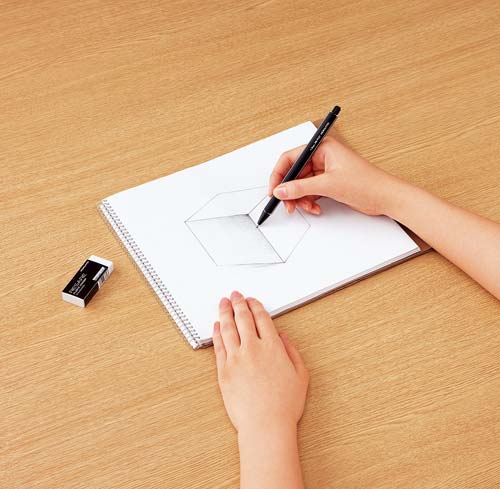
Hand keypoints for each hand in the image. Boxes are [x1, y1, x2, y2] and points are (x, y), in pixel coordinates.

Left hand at [213, 291, 307, 433]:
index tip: (251, 300)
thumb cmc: (285, 405)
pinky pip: (219, 346)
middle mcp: (253, 349)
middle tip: (235, 295)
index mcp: (273, 347)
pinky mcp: (223, 371)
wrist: (265, 425)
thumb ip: (292, 352)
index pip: (262, 318)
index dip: (255, 306)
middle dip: (238, 303)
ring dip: (225, 312)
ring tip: (223, 303)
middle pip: (243, 318)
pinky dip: (217, 333)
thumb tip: (283, 337)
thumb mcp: (300, 375)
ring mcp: (236, 359)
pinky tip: (217, 326)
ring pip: (228, 328)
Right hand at [268, 136, 401, 215]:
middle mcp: (322, 157)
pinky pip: (310, 192)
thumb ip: (300, 187)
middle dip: (290, 190)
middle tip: (287, 204)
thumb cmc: (367, 183)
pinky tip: (316, 208)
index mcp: (322, 147)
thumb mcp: (328, 185)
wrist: (386, 197)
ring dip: (300, 198)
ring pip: (301, 185)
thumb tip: (281, 190)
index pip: (291, 158)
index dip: (279, 174)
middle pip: (294, 173)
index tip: (274, 190)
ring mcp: (325, 171)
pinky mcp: (329, 183)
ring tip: (306, 208)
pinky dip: (309, 201)